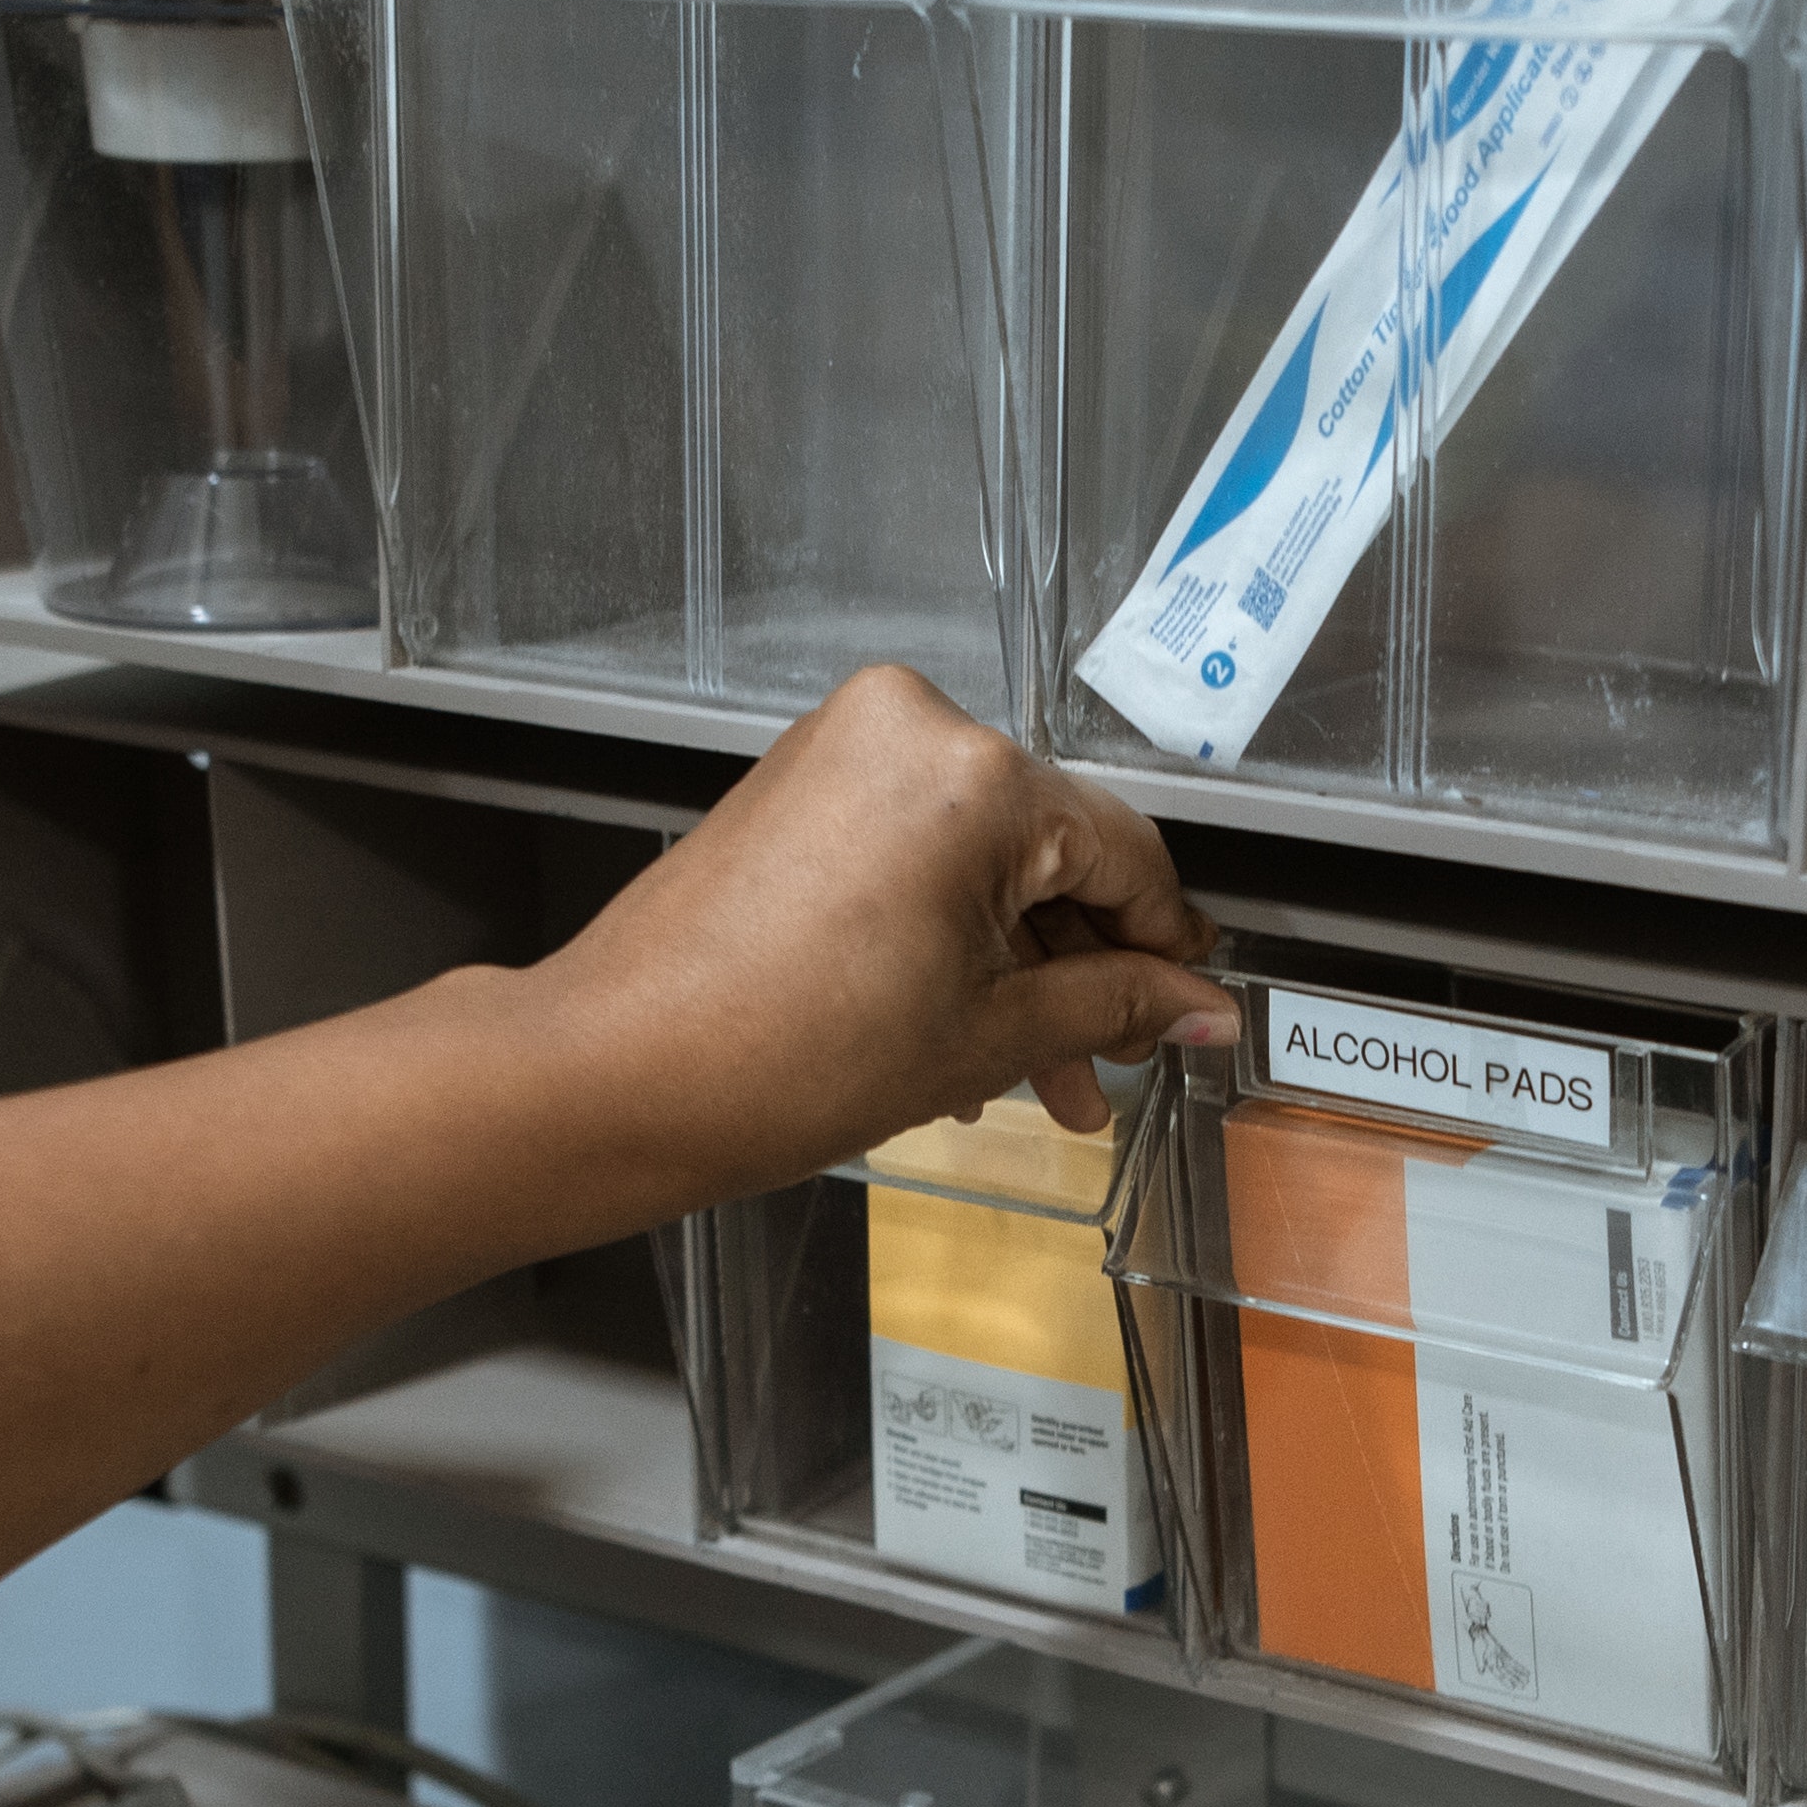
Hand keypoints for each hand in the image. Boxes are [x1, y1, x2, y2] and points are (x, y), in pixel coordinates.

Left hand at [519, 669, 1225, 1209]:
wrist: (618, 1073)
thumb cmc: (766, 1054)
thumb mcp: (983, 1038)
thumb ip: (1109, 1006)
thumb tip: (1188, 1004)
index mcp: (973, 774)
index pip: (1124, 851)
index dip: (1164, 947)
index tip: (1186, 1005)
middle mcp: (909, 730)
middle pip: (1051, 850)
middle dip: (1081, 971)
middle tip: (1105, 1063)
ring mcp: (846, 747)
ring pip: (982, 855)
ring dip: (1014, 964)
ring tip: (1033, 1076)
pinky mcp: (801, 780)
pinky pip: (915, 844)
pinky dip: (948, 927)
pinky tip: (964, 1028)